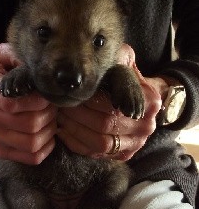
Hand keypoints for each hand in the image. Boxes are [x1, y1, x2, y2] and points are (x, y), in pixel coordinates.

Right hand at [0, 43, 56, 163]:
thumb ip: (15, 54)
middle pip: (29, 124)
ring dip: (49, 131)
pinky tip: (47, 135)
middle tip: (51, 106)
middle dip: (49, 114)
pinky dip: (47, 147)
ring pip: (33, 143)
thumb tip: (31, 60)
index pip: (12, 103)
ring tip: (49, 119)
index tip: (46, 95)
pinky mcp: (2, 151)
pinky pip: (33, 157)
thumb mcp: (4, 58)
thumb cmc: (2, 78)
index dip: (37, 101)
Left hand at [57, 44, 162, 160]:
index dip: (87, 102)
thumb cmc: (127, 79)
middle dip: (77, 116)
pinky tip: (65, 132)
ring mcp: (135, 143)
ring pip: (99, 143)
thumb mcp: (125, 63)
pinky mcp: (123, 154)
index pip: (110, 107)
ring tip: (61, 118)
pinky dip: (77, 144)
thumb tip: (103, 54)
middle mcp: (145, 126)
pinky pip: (96, 154)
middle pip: (103, 126)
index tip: (71, 95)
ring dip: (75, 131)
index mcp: (148, 101)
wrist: (142, 101)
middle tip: (60, 106)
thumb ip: (117, 58)